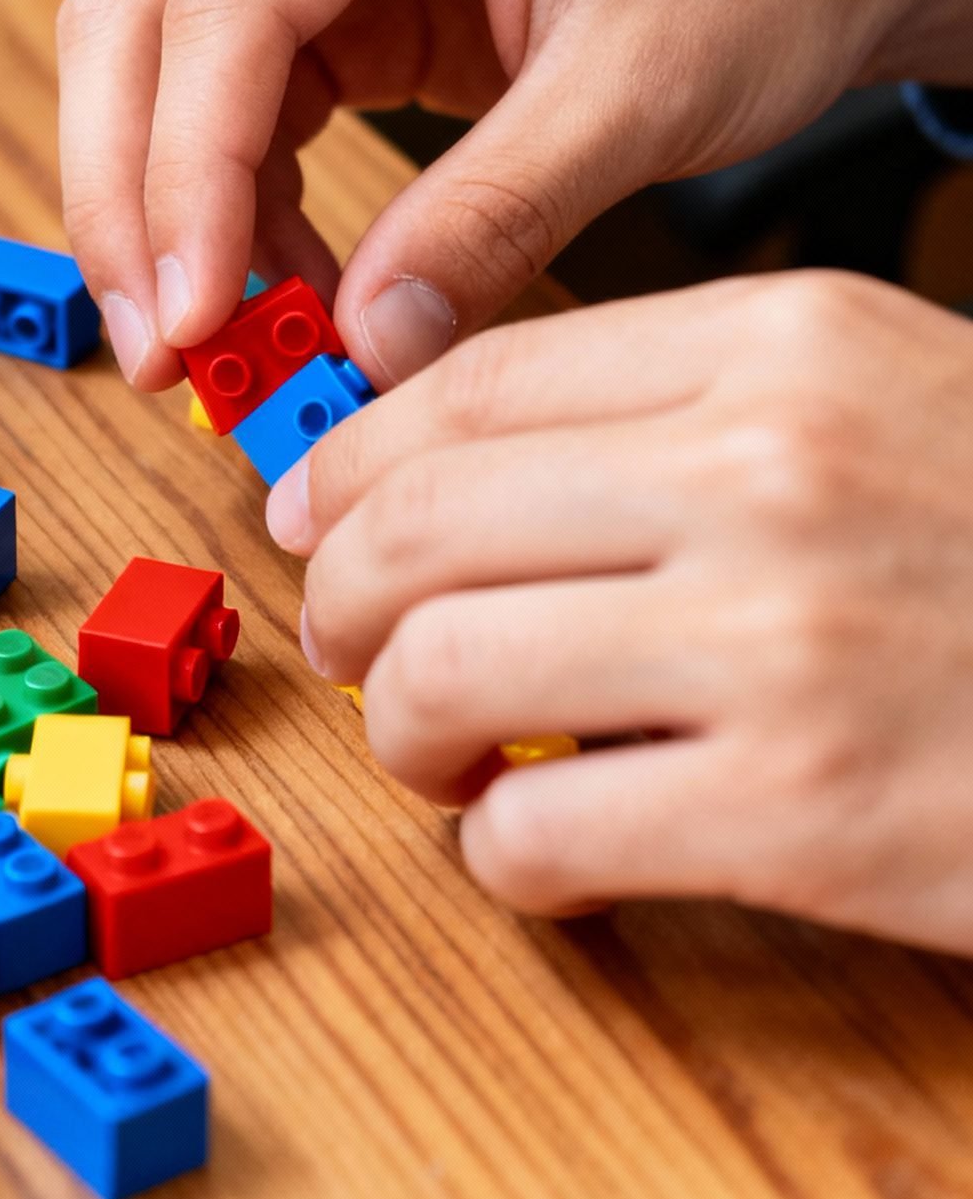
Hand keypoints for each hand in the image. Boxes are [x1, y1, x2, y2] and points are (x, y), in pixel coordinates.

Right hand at [58, 0, 972, 391]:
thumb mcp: (640, 96)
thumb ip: (491, 220)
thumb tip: (364, 347)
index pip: (224, 4)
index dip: (184, 174)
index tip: (193, 318)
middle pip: (141, 16)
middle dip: (133, 198)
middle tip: (164, 354)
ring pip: (161, 57)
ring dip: (172, 207)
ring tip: (233, 344)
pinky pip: (234, 92)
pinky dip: (237, 198)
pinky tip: (284, 286)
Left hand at [273, 271, 972, 952]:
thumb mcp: (883, 399)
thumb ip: (689, 407)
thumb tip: (462, 465)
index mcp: (783, 343)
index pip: (476, 381)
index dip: (355, 459)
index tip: (315, 516)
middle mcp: (768, 469)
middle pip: (427, 521)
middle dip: (348, 602)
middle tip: (360, 650)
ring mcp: (782, 640)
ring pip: (446, 672)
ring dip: (404, 731)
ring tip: (443, 753)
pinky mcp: (801, 813)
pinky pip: (537, 834)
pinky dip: (502, 855)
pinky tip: (546, 846)